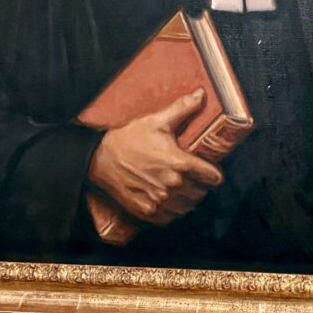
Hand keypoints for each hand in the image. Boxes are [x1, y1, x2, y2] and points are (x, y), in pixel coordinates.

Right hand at [87, 88, 222, 225]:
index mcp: (179, 163)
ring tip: (183, 189)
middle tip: (194, 177)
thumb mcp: (156, 120)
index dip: (214, 173)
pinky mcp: (147, 212)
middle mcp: (172, 185)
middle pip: (200, 192)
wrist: (99, 159)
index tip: (211, 171)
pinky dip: (173, 211)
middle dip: (200, 184)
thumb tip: (201, 94)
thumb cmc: (128, 139)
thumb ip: (182, 108)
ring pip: (187, 207)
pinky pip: (170, 217)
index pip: (212, 176)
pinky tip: (169, 200)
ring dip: (188, 199)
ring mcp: (159, 201)